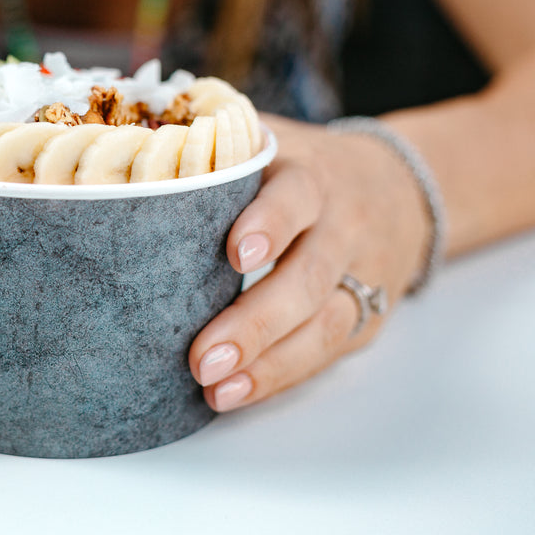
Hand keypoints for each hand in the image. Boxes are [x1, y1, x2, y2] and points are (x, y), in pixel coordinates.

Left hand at [189, 115, 430, 411]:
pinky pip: (330, 351)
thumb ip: (218, 147)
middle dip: (256, 322)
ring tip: (218, 390)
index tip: (236, 255)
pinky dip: (284, 376)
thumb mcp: (274, 142)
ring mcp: (362, 276)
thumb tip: (133, 153)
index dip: (270, 223)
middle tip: (202, 358)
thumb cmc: (304, 167)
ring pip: (325, 325)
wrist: (401, 188)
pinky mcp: (369, 316)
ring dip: (270, 365)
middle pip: (307, 278)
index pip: (297, 197)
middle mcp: (343, 227)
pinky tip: (240, 392)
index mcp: (313, 176)